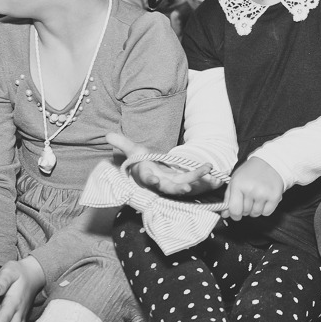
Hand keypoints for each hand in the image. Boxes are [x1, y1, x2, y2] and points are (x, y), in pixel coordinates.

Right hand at [106, 132, 221, 195]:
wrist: (153, 171)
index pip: (148, 179)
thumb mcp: (134, 151)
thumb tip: (108, 134)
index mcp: (148, 175)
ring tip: (207, 169)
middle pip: (170, 187)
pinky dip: (204, 177)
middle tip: (188, 187)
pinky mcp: (183, 181)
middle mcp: (161, 183)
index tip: (155, 180)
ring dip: (196, 178)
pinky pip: (194, 180)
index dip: (151, 180)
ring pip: (185, 184)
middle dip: (179, 186)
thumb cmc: (143, 161)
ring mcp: (173, 183)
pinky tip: (212, 169)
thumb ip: (123, 144)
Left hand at [223, 156, 283, 219]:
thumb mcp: (235, 180)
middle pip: (245, 212)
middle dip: (245, 208)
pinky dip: (265, 209)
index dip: (234, 214)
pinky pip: (266, 212)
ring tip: (257, 197)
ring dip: (255, 209)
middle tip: (248, 198)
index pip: (234, 210)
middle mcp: (251, 189)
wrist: (270, 163)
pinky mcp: (274, 196)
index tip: (236, 213)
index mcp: (238, 184)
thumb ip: (228, 198)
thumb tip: (225, 214)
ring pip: (256, 213)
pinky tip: (264, 199)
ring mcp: (263, 193)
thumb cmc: (251, 171)